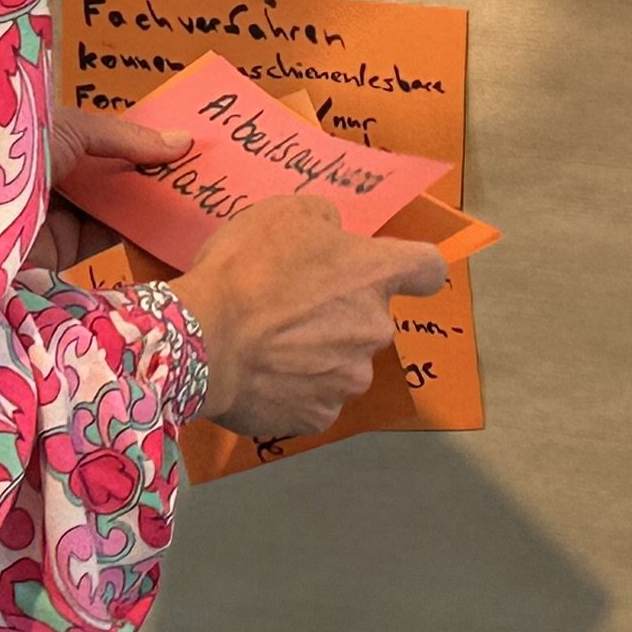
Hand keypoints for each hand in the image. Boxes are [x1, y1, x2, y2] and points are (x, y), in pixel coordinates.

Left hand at [39, 101, 190, 276]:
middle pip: (105, 174)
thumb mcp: (71, 129)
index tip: (176, 137)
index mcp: (41, 139)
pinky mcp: (58, 253)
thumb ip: (125, 138)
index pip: (97, 137)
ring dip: (145, 200)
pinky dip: (134, 230)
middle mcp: (46, 177)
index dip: (134, 137)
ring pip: (109, 206)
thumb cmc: (10, 154)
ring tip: (192, 190)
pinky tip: (167, 220)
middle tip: (194, 166)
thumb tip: (182, 142)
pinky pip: (104, 237)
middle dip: (145, 170)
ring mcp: (51, 216)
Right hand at [168, 197, 450, 441]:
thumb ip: (324, 222)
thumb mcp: (286, 214)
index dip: (412, 269)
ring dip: (317, 355)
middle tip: (290, 307)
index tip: (392, 272)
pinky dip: (293, 390)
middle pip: (370, 320)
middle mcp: (375, 330)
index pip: (427, 269)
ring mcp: (349, 380)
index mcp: (375, 275)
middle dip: (340, 315)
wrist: (204, 340)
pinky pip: (313, 398)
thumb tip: (333, 236)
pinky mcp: (318, 417)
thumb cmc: (247, 269)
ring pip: (341, 363)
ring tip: (268, 346)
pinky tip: (261, 376)